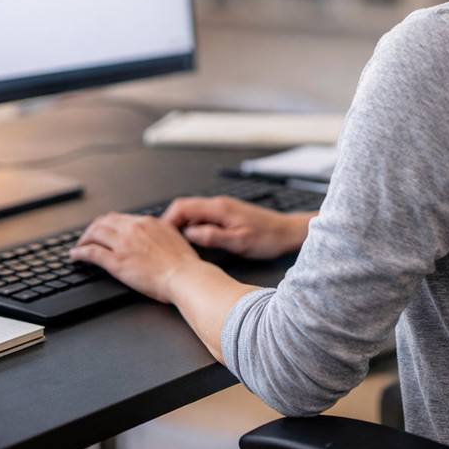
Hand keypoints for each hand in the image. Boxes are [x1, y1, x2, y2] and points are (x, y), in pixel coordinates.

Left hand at [70, 212, 201, 303]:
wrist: (184, 276)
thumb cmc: (183, 263)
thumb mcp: (174, 237)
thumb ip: (161, 232)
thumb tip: (157, 232)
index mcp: (147, 222)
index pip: (119, 218)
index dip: (108, 224)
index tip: (104, 231)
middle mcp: (133, 229)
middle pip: (103, 221)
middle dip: (92, 229)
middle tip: (87, 238)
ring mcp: (123, 244)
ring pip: (94, 233)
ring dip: (83, 239)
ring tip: (79, 247)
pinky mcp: (117, 261)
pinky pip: (91, 252)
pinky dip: (79, 253)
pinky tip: (74, 257)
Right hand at [162, 196, 313, 259]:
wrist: (287, 232)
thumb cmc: (267, 238)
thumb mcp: (239, 242)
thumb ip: (212, 237)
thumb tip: (189, 234)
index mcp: (219, 208)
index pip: (183, 206)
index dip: (168, 220)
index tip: (161, 236)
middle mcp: (219, 204)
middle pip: (185, 207)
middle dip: (171, 222)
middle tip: (164, 241)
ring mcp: (223, 208)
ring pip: (194, 212)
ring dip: (182, 225)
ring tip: (175, 243)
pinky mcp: (227, 214)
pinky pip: (203, 216)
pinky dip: (193, 226)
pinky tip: (194, 240)